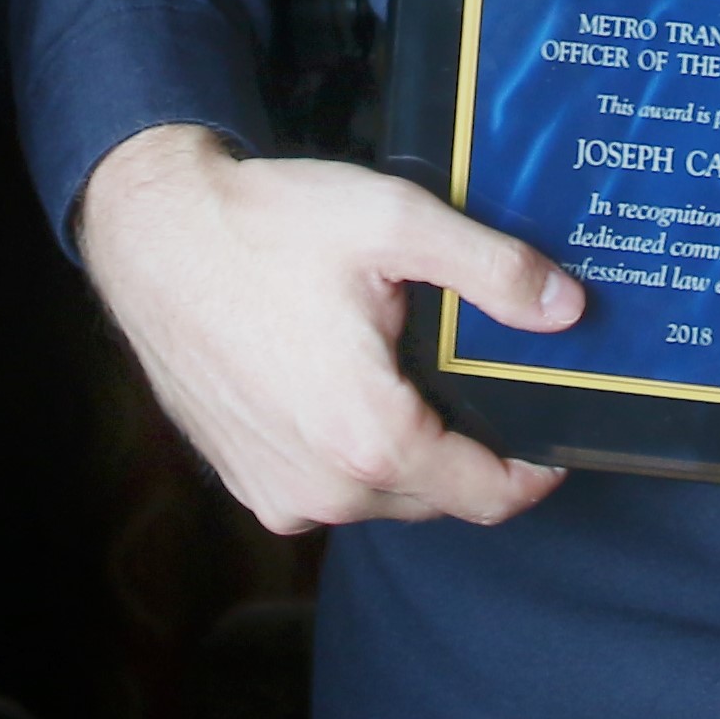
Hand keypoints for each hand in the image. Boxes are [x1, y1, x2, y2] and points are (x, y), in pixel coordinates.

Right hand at [74, 125, 576, 534]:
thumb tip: (566, 310)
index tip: (552, 431)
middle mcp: (325, 491)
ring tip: (404, 369)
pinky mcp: (247, 482)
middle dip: (467, 444)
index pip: (491, 496)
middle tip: (471, 373)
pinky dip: (351, 449)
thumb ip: (493, 269)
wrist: (153, 235)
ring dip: (407, 447)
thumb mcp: (394, 222)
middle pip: (439, 494)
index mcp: (372, 440)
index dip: (536, 468)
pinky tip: (343, 380)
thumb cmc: (263, 226)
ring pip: (383, 493)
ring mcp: (279, 495)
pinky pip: (329, 486)